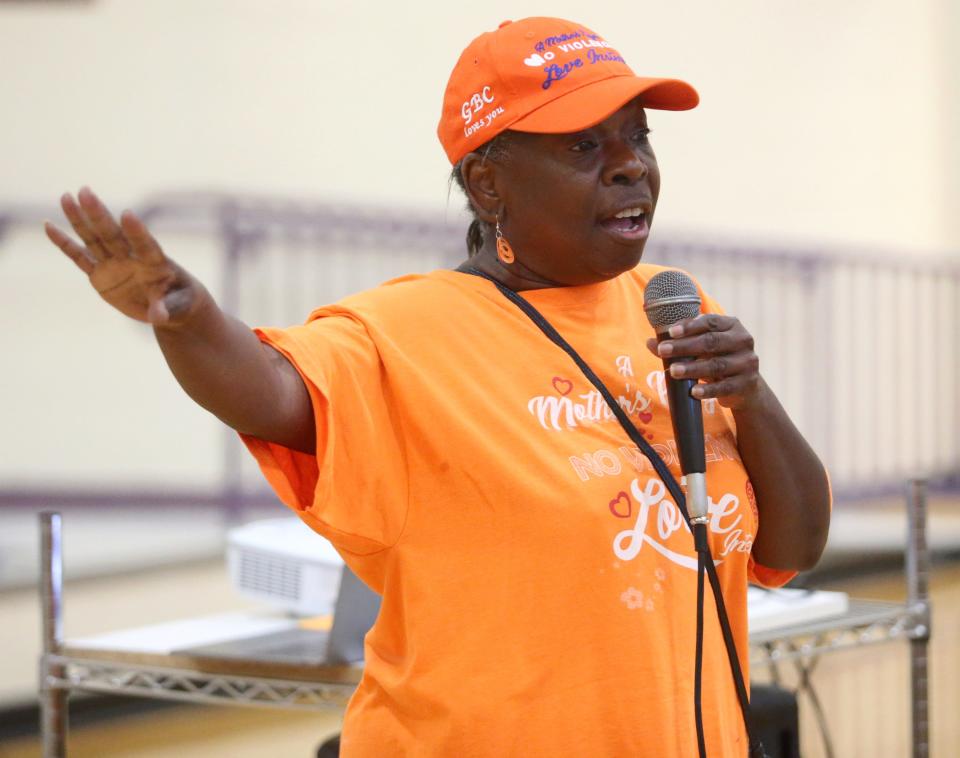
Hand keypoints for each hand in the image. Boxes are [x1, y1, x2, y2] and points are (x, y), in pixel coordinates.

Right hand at [44, 187, 204, 326]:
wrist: (169, 305)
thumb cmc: (179, 301)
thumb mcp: (177, 308)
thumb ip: (165, 308)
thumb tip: (158, 317)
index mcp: (155, 263)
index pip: (145, 244)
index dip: (137, 231)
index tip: (128, 214)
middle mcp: (131, 258)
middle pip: (113, 235)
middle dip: (99, 215)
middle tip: (85, 191)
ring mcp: (114, 264)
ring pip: (94, 239)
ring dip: (79, 219)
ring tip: (66, 196)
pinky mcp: (100, 274)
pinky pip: (79, 257)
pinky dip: (64, 243)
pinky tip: (49, 226)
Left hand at [645, 314, 763, 409]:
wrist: (745, 387)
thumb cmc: (718, 360)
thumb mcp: (701, 350)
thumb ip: (678, 344)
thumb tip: (650, 342)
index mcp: (732, 326)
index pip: (710, 321)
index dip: (690, 326)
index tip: (670, 332)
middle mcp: (743, 341)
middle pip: (711, 342)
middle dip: (685, 347)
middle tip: (663, 350)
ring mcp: (747, 363)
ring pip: (717, 365)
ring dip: (693, 368)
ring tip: (673, 371)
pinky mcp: (746, 384)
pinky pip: (725, 387)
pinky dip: (708, 390)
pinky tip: (693, 391)